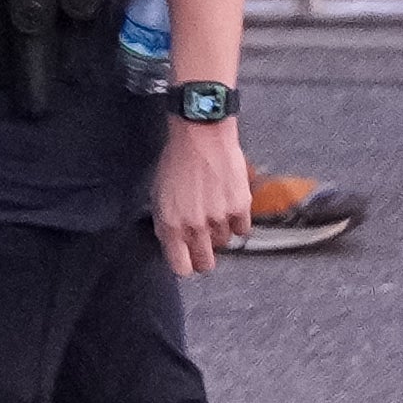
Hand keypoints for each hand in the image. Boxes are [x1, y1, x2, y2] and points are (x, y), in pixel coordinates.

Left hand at [153, 112, 254, 277]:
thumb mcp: (159, 195)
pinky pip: (242, 229)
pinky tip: (230, 206)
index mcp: (170, 225)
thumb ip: (167, 223)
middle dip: (204, 256)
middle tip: (205, 244)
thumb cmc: (176, 160)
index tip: (188, 260)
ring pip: (224, 243)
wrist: (201, 135)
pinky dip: (238, 221)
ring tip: (216, 210)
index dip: (186, 265)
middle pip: (205, 262)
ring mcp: (219, 219)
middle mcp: (194, 227)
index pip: (181, 267)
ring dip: (220, 232)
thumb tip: (175, 243)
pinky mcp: (240, 207)